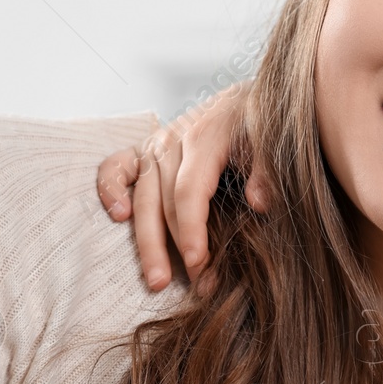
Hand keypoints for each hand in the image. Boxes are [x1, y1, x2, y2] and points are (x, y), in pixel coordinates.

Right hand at [96, 82, 265, 291]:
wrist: (248, 98)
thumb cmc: (261, 124)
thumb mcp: (272, 138)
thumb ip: (267, 169)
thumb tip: (259, 203)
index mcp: (204, 138)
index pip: (190, 192)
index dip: (191, 230)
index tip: (199, 263)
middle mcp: (173, 140)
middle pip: (162, 201)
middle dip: (168, 248)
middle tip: (178, 285)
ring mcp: (155, 145)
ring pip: (141, 196)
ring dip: (145, 240)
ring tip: (155, 278)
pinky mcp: (144, 149)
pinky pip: (115, 166)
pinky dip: (110, 188)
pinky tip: (118, 215)